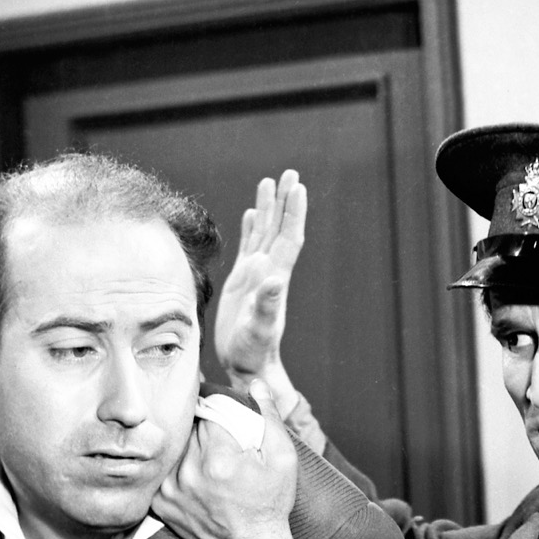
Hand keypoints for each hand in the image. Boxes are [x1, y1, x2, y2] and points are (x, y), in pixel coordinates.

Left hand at [154, 382, 299, 538]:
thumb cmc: (270, 504)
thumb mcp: (282, 459)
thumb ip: (268, 417)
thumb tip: (256, 384)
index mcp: (219, 458)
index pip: (209, 408)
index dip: (220, 407)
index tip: (227, 415)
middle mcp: (188, 472)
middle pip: (190, 426)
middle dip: (206, 426)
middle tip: (223, 443)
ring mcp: (170, 488)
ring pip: (176, 446)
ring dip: (190, 446)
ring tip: (210, 462)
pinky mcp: (160, 502)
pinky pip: (165, 469)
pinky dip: (177, 467)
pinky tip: (196, 478)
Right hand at [213, 171, 306, 415]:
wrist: (247, 365)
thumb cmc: (253, 352)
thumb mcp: (258, 329)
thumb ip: (266, 305)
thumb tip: (274, 279)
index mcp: (274, 278)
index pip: (288, 238)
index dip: (294, 213)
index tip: (297, 187)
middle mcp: (267, 272)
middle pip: (278, 229)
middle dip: (284, 202)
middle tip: (289, 172)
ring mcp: (255, 276)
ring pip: (263, 234)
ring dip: (267, 209)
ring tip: (269, 182)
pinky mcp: (241, 283)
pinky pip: (247, 248)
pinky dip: (250, 229)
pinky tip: (250, 214)